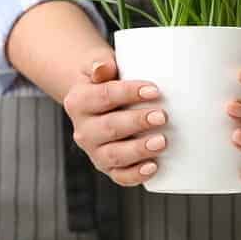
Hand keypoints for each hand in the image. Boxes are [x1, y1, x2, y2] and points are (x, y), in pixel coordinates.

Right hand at [62, 49, 167, 186]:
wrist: (99, 98)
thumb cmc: (107, 79)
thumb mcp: (99, 64)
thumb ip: (101, 64)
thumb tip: (102, 69)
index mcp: (78, 102)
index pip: (104, 97)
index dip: (129, 93)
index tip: (154, 90)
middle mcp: (83, 129)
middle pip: (109, 128)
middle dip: (137, 123)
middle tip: (162, 116)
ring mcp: (94, 151)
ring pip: (114, 155)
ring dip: (138, 150)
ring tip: (161, 141)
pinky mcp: (108, 166)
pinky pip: (120, 175)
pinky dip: (135, 175)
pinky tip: (153, 167)